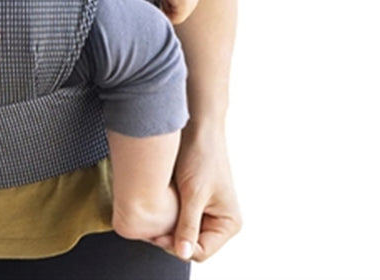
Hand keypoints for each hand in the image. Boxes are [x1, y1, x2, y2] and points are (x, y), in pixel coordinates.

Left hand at [152, 123, 240, 260]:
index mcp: (228, 223)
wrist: (198, 126)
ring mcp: (207, 211)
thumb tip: (183, 253)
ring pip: (183, 232)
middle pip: (191, 244)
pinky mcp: (194, 201)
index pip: (201, 251)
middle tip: (151, 228)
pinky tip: (156, 209)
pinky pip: (180, 218)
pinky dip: (168, 216)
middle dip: (171, 238)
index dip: (178, 247)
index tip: (157, 236)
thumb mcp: (194, 193)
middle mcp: (220, 220)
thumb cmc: (202, 155)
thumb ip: (188, 225)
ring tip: (153, 217)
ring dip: (169, 227)